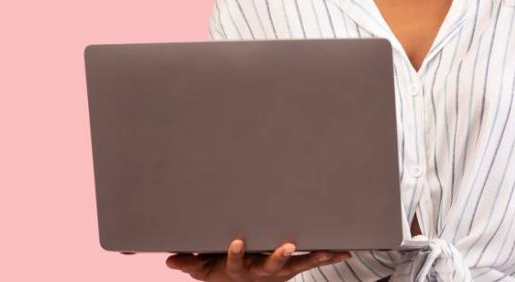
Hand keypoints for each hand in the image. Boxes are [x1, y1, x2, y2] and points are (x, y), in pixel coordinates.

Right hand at [165, 238, 351, 280]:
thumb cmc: (221, 271)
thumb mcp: (204, 270)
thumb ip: (189, 263)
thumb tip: (169, 260)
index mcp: (238, 270)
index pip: (234, 263)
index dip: (235, 254)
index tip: (237, 241)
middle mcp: (260, 272)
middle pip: (270, 266)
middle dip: (279, 257)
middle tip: (286, 246)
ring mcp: (279, 272)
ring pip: (297, 265)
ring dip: (311, 258)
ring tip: (326, 251)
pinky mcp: (293, 268)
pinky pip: (311, 262)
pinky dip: (328, 256)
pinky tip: (344, 250)